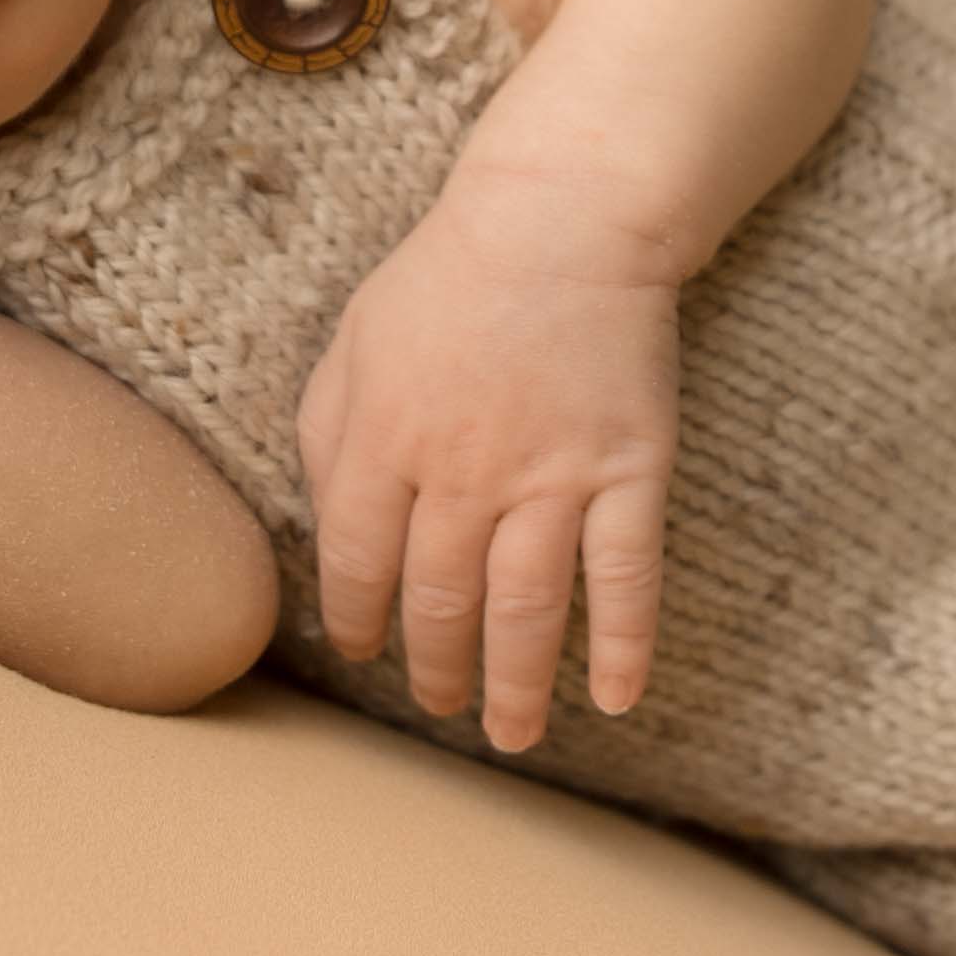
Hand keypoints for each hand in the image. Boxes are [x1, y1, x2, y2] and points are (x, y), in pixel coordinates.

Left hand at [297, 180, 676, 752]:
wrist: (563, 219)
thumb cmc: (447, 276)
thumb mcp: (352, 343)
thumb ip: (327, 435)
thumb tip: (325, 526)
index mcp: (384, 440)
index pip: (359, 563)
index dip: (359, 618)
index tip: (366, 651)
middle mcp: (464, 473)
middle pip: (443, 601)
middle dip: (436, 668)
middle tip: (438, 706)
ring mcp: (552, 476)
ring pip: (528, 608)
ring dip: (516, 684)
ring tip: (512, 736)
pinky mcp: (629, 468)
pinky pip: (627, 574)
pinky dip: (624, 643)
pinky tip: (616, 699)